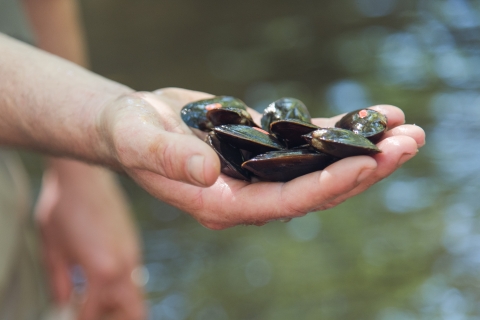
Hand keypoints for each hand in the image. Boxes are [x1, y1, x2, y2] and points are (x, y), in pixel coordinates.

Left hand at [35, 159, 145, 319]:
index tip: (71, 316)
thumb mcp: (53, 248)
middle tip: (96, 315)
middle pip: (134, 313)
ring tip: (98, 303)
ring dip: (120, 306)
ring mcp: (133, 253)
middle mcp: (125, 266)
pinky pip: (134, 276)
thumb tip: (65, 302)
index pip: (92, 313)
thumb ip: (59, 281)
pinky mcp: (134, 243)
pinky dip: (121, 286)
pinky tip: (103, 279)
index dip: (80, 319)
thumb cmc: (63, 207)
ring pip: (137, 295)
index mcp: (102, 272)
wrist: (85, 174)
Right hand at [98, 88, 424, 228]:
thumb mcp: (140, 141)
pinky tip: (376, 115)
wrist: (135, 123)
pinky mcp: (268, 145)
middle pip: (317, 188)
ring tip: (406, 128)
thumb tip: (207, 173)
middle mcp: (251, 193)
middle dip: (365, 168)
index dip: (326, 185)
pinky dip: (343, 130)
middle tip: (409, 143)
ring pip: (322, 165)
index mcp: (223, 204)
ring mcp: (263, 170)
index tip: (367, 164)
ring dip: (366, 148)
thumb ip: (169, 158)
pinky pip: (311, 140)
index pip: (284, 203)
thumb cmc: (130, 134)